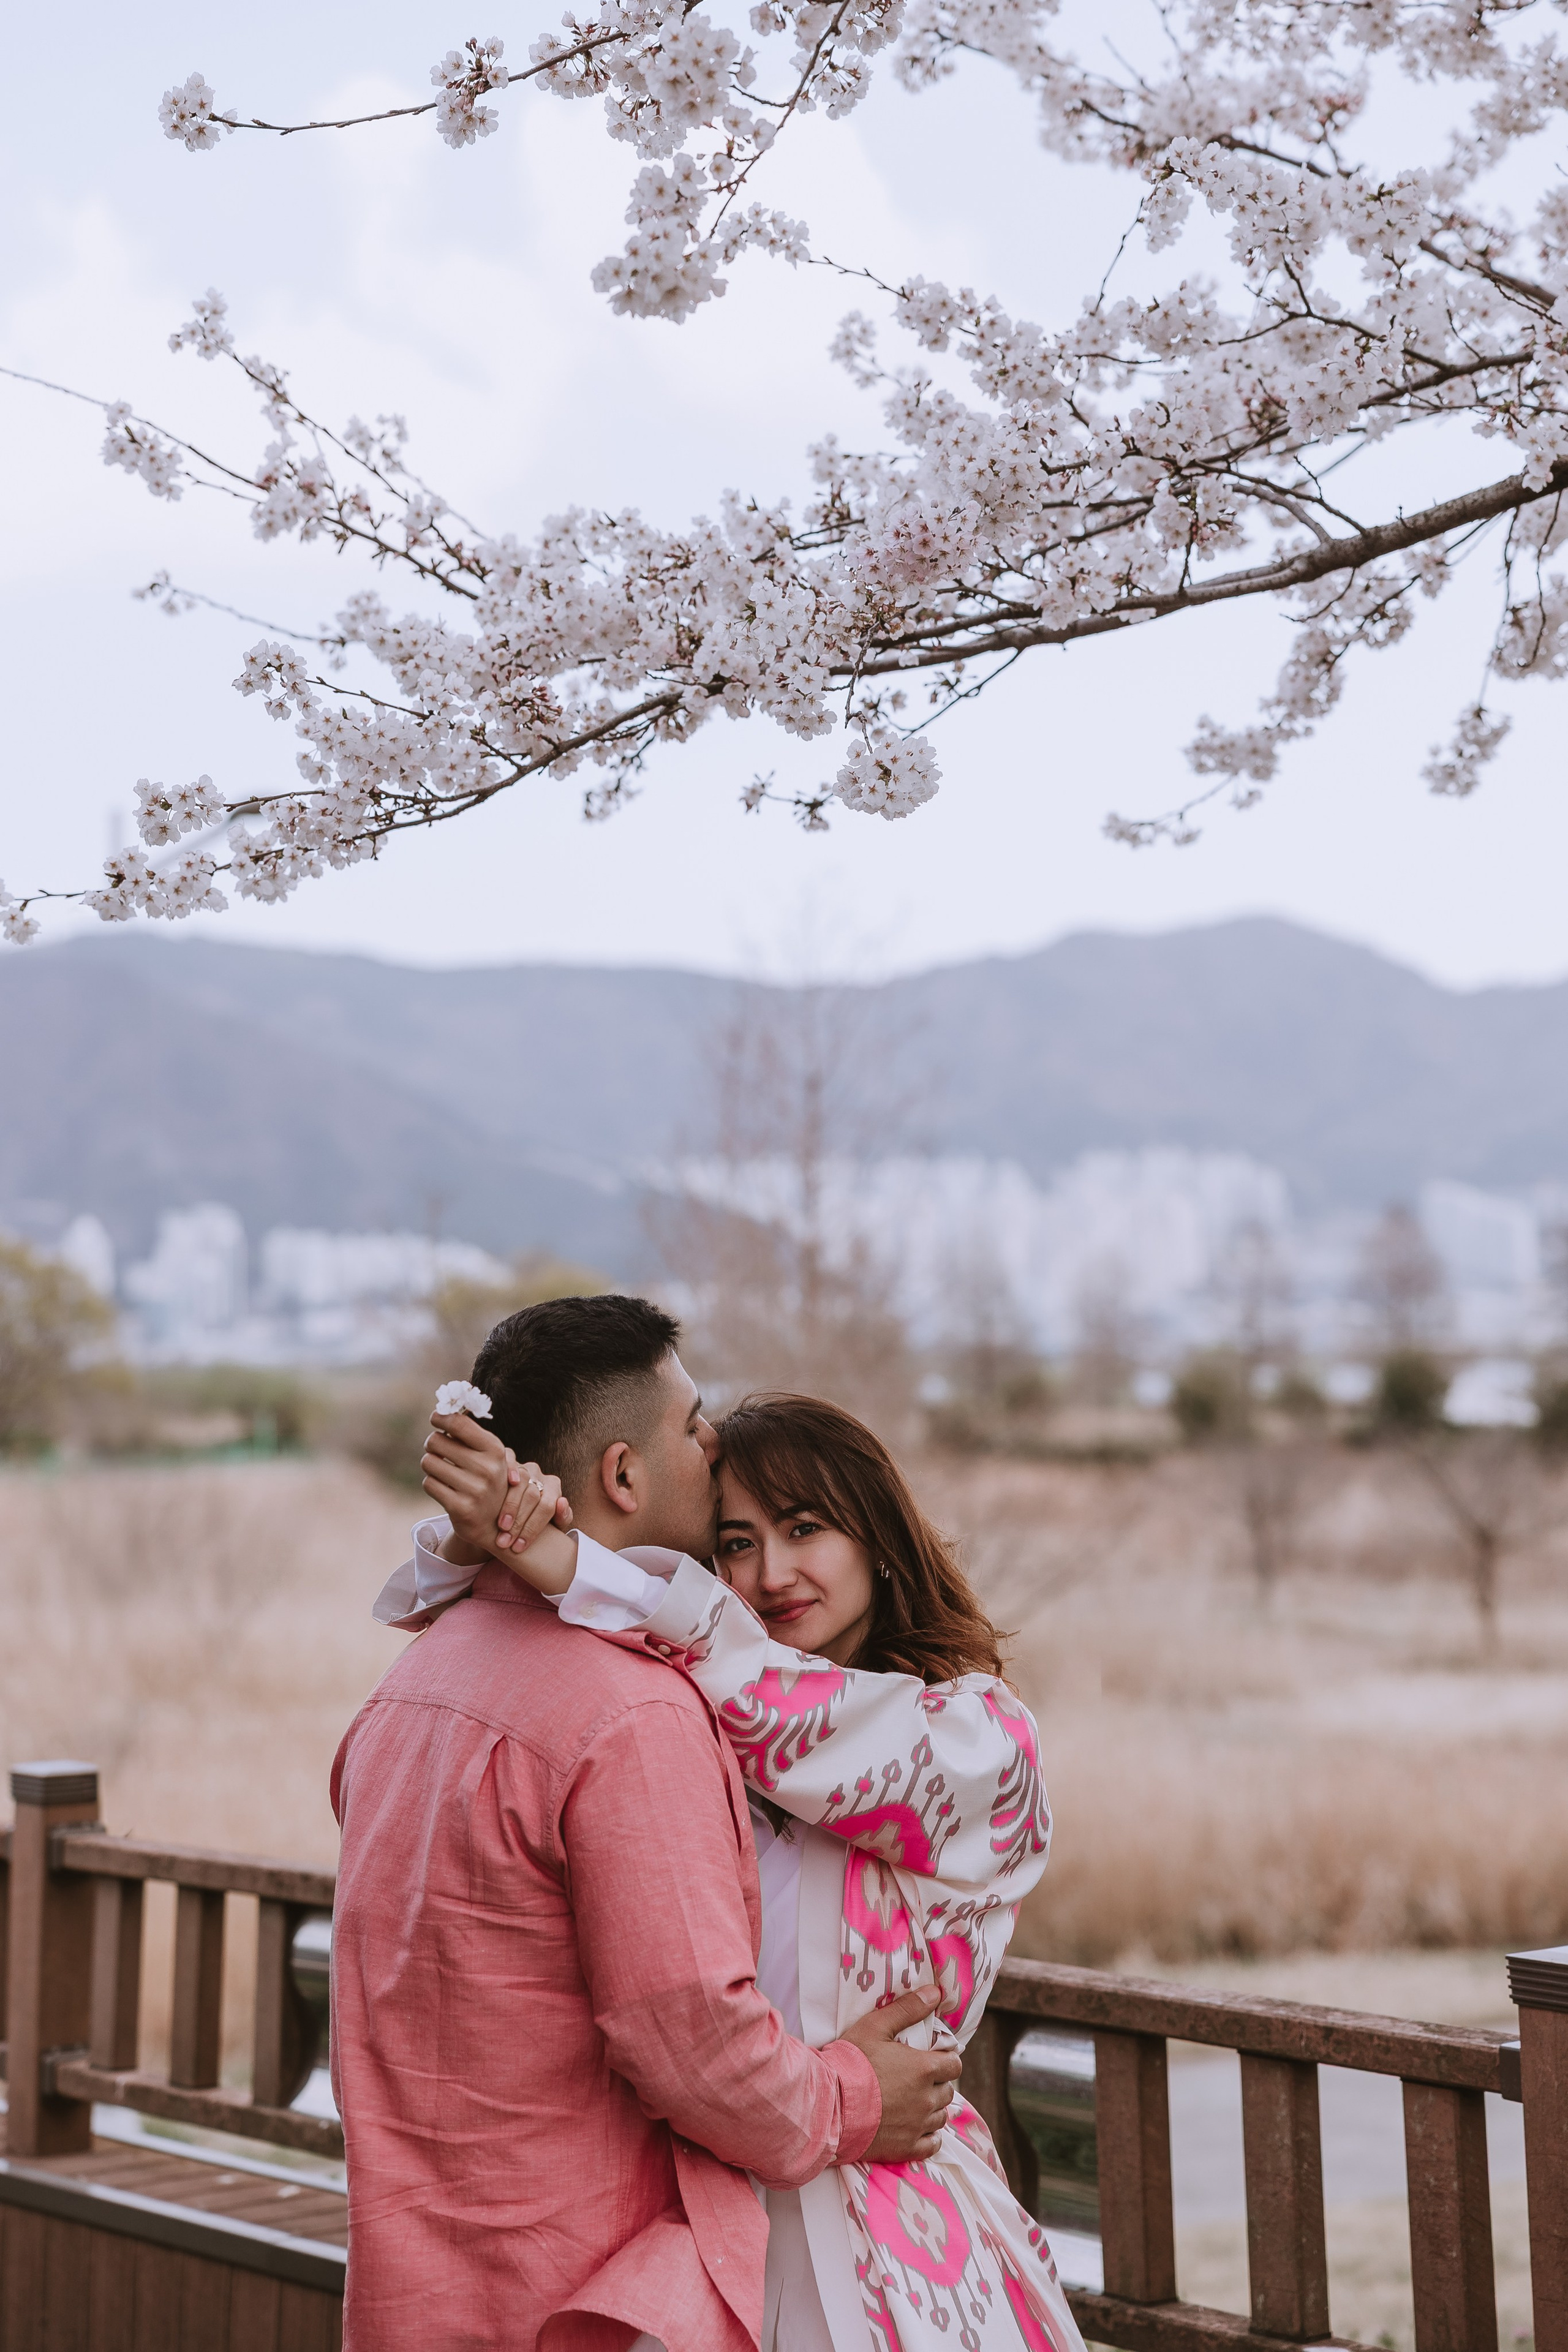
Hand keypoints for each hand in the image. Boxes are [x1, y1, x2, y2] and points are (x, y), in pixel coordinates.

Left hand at [423, 1412, 570, 1563]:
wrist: (498, 1525)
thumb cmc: (489, 1481)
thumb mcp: (490, 1456)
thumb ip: (470, 1434)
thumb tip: (443, 1413)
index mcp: (495, 1450)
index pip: (458, 1423)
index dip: (441, 1417)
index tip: (436, 1418)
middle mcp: (487, 1468)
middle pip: (436, 1440)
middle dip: (433, 1444)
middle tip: (438, 1449)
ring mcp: (474, 1489)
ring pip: (428, 1462)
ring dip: (430, 1464)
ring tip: (441, 1470)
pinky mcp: (460, 1507)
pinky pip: (429, 1483)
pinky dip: (432, 1484)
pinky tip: (443, 1487)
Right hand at [837, 1987, 959, 2162]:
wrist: (829, 2106)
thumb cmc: (850, 2062)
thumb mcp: (875, 2026)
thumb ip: (907, 2009)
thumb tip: (935, 1993)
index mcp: (924, 2068)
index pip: (954, 2065)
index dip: (946, 2060)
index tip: (932, 2059)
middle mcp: (927, 2099)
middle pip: (948, 2091)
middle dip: (937, 2083)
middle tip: (916, 2079)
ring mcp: (918, 2126)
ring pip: (941, 2117)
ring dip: (932, 2108)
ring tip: (912, 2102)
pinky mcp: (906, 2148)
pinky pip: (932, 2144)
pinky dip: (928, 2136)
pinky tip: (914, 2127)